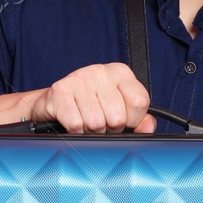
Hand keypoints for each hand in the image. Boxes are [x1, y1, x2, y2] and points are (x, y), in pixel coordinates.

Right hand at [25, 62, 155, 133]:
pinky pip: (76, 124)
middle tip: (102, 122)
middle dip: (110, 129)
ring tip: (87, 122)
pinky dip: (76, 131)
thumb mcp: (121, 109)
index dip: (133, 120)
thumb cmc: (91, 105)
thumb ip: (140, 120)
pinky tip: (74, 122)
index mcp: (121, 73)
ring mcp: (80, 78)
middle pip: (118, 117)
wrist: (54, 102)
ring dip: (92, 131)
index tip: (124, 120)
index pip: (139, 102)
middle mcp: (101, 71)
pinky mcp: (61, 90)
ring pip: (96, 123)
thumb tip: (149, 126)